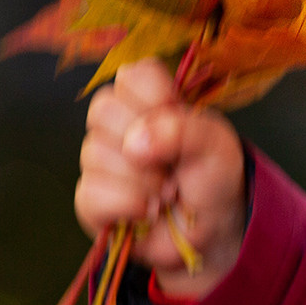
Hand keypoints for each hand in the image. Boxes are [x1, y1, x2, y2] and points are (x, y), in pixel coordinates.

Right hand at [74, 60, 245, 298]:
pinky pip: (91, 194)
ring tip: (168, 192)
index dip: (154, 97)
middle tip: (174, 165)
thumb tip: (133, 142)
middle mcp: (119, 125)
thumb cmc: (214, 178)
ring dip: (144, 181)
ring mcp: (100, 162)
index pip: (130, 75)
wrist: (214, 229)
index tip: (178, 116)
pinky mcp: (91, 200)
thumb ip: (181, 130)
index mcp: (149, 100)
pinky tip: (148, 212)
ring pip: (96, 154)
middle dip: (149, 145)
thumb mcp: (214, 145)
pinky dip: (127, 206)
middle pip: (104, 111)